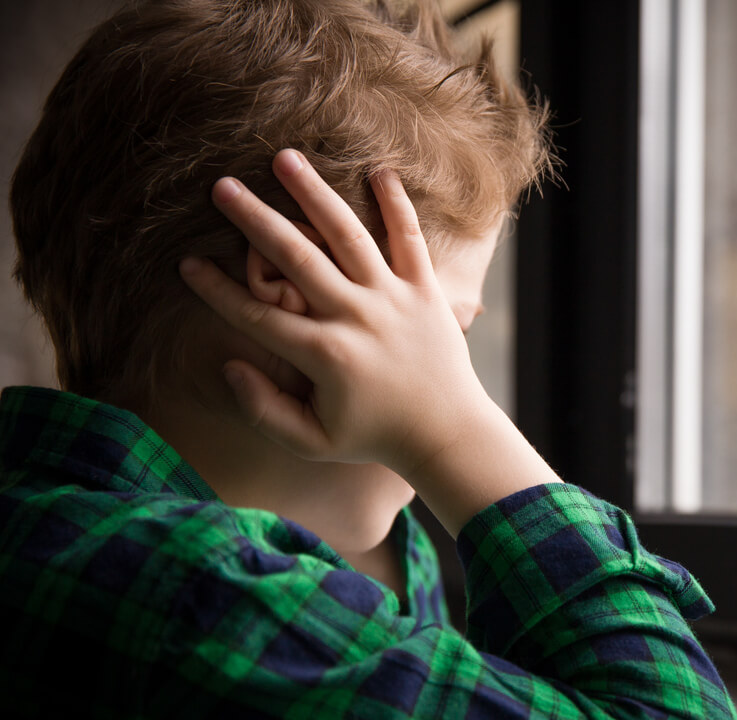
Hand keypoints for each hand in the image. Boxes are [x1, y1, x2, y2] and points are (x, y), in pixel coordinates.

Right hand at [180, 149, 556, 532]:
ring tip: (285, 158)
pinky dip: (397, 205)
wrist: (447, 433)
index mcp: (325, 355)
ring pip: (348, 235)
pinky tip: (379, 171)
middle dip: (254, 219)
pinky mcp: (426, 291)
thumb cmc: (375, 436)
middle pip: (295, 258)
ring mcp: (393, 300)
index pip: (257, 316)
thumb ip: (264, 410)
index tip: (186, 263)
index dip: (216, 290)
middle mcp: (356, 318)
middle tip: (220, 186)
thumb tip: (229, 366)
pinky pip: (409, 240)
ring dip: (314, 194)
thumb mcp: (313, 441)